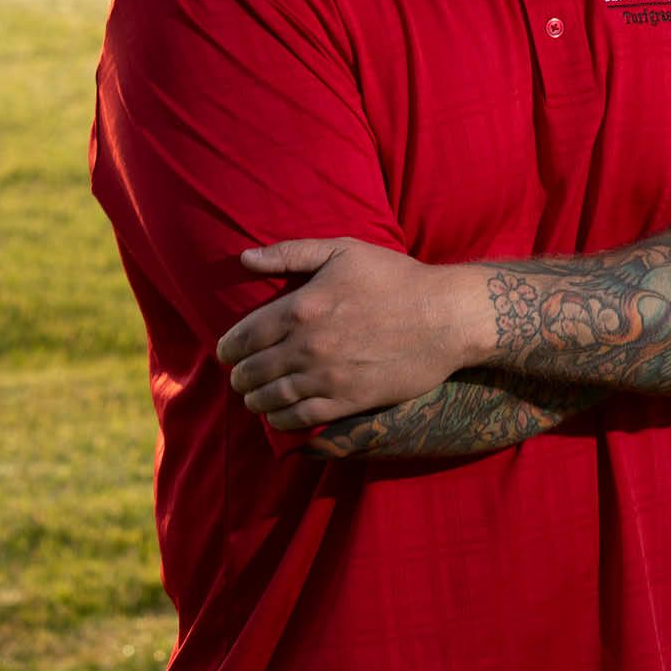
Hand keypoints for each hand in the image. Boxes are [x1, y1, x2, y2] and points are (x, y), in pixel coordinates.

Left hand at [215, 237, 470, 429]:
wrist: (444, 316)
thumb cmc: (394, 277)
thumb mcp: (343, 251)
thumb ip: (291, 252)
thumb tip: (245, 258)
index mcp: (302, 307)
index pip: (244, 336)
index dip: (228, 348)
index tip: (225, 351)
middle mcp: (308, 346)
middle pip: (253, 371)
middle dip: (239, 376)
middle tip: (237, 376)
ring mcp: (327, 377)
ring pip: (272, 398)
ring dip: (255, 400)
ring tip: (252, 397)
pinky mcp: (348, 401)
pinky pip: (300, 418)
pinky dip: (280, 420)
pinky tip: (276, 416)